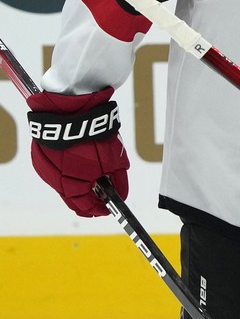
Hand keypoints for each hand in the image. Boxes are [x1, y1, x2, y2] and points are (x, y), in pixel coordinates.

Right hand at [27, 89, 130, 217]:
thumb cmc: (94, 135)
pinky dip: (68, 172)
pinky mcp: (41, 157)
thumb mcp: (115, 160)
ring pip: (63, 185)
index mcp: (72, 184)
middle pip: (73, 199)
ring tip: (94, 177)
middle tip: (103, 196)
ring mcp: (45, 168)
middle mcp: (55, 180)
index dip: (99, 209)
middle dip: (89, 199)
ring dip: (78, 185)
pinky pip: (55, 171)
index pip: (85, 207)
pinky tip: (80, 164)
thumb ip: (118, 181)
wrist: (71, 109)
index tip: (108, 208)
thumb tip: (121, 196)